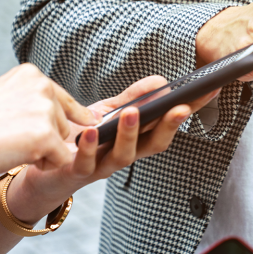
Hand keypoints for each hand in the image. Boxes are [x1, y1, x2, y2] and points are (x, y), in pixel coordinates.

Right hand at [0, 64, 96, 206]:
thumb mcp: (7, 101)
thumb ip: (41, 103)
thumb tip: (91, 118)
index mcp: (30, 73)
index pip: (63, 101)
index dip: (52, 121)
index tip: (30, 127)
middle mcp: (41, 86)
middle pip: (66, 123)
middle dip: (45, 137)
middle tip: (9, 137)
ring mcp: (45, 110)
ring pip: (65, 142)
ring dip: (44, 151)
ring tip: (10, 145)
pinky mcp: (46, 136)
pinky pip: (62, 159)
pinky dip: (44, 164)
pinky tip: (17, 156)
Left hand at [5, 76, 210, 224]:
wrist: (44, 169)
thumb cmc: (82, 140)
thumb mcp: (108, 115)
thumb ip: (133, 99)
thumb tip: (161, 81)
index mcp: (138, 140)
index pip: (169, 124)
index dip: (189, 110)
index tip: (208, 90)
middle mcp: (126, 155)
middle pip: (155, 144)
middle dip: (168, 126)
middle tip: (180, 108)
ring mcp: (103, 166)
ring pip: (124, 156)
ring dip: (131, 134)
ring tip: (134, 113)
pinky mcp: (77, 172)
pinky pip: (87, 162)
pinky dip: (91, 147)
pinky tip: (92, 130)